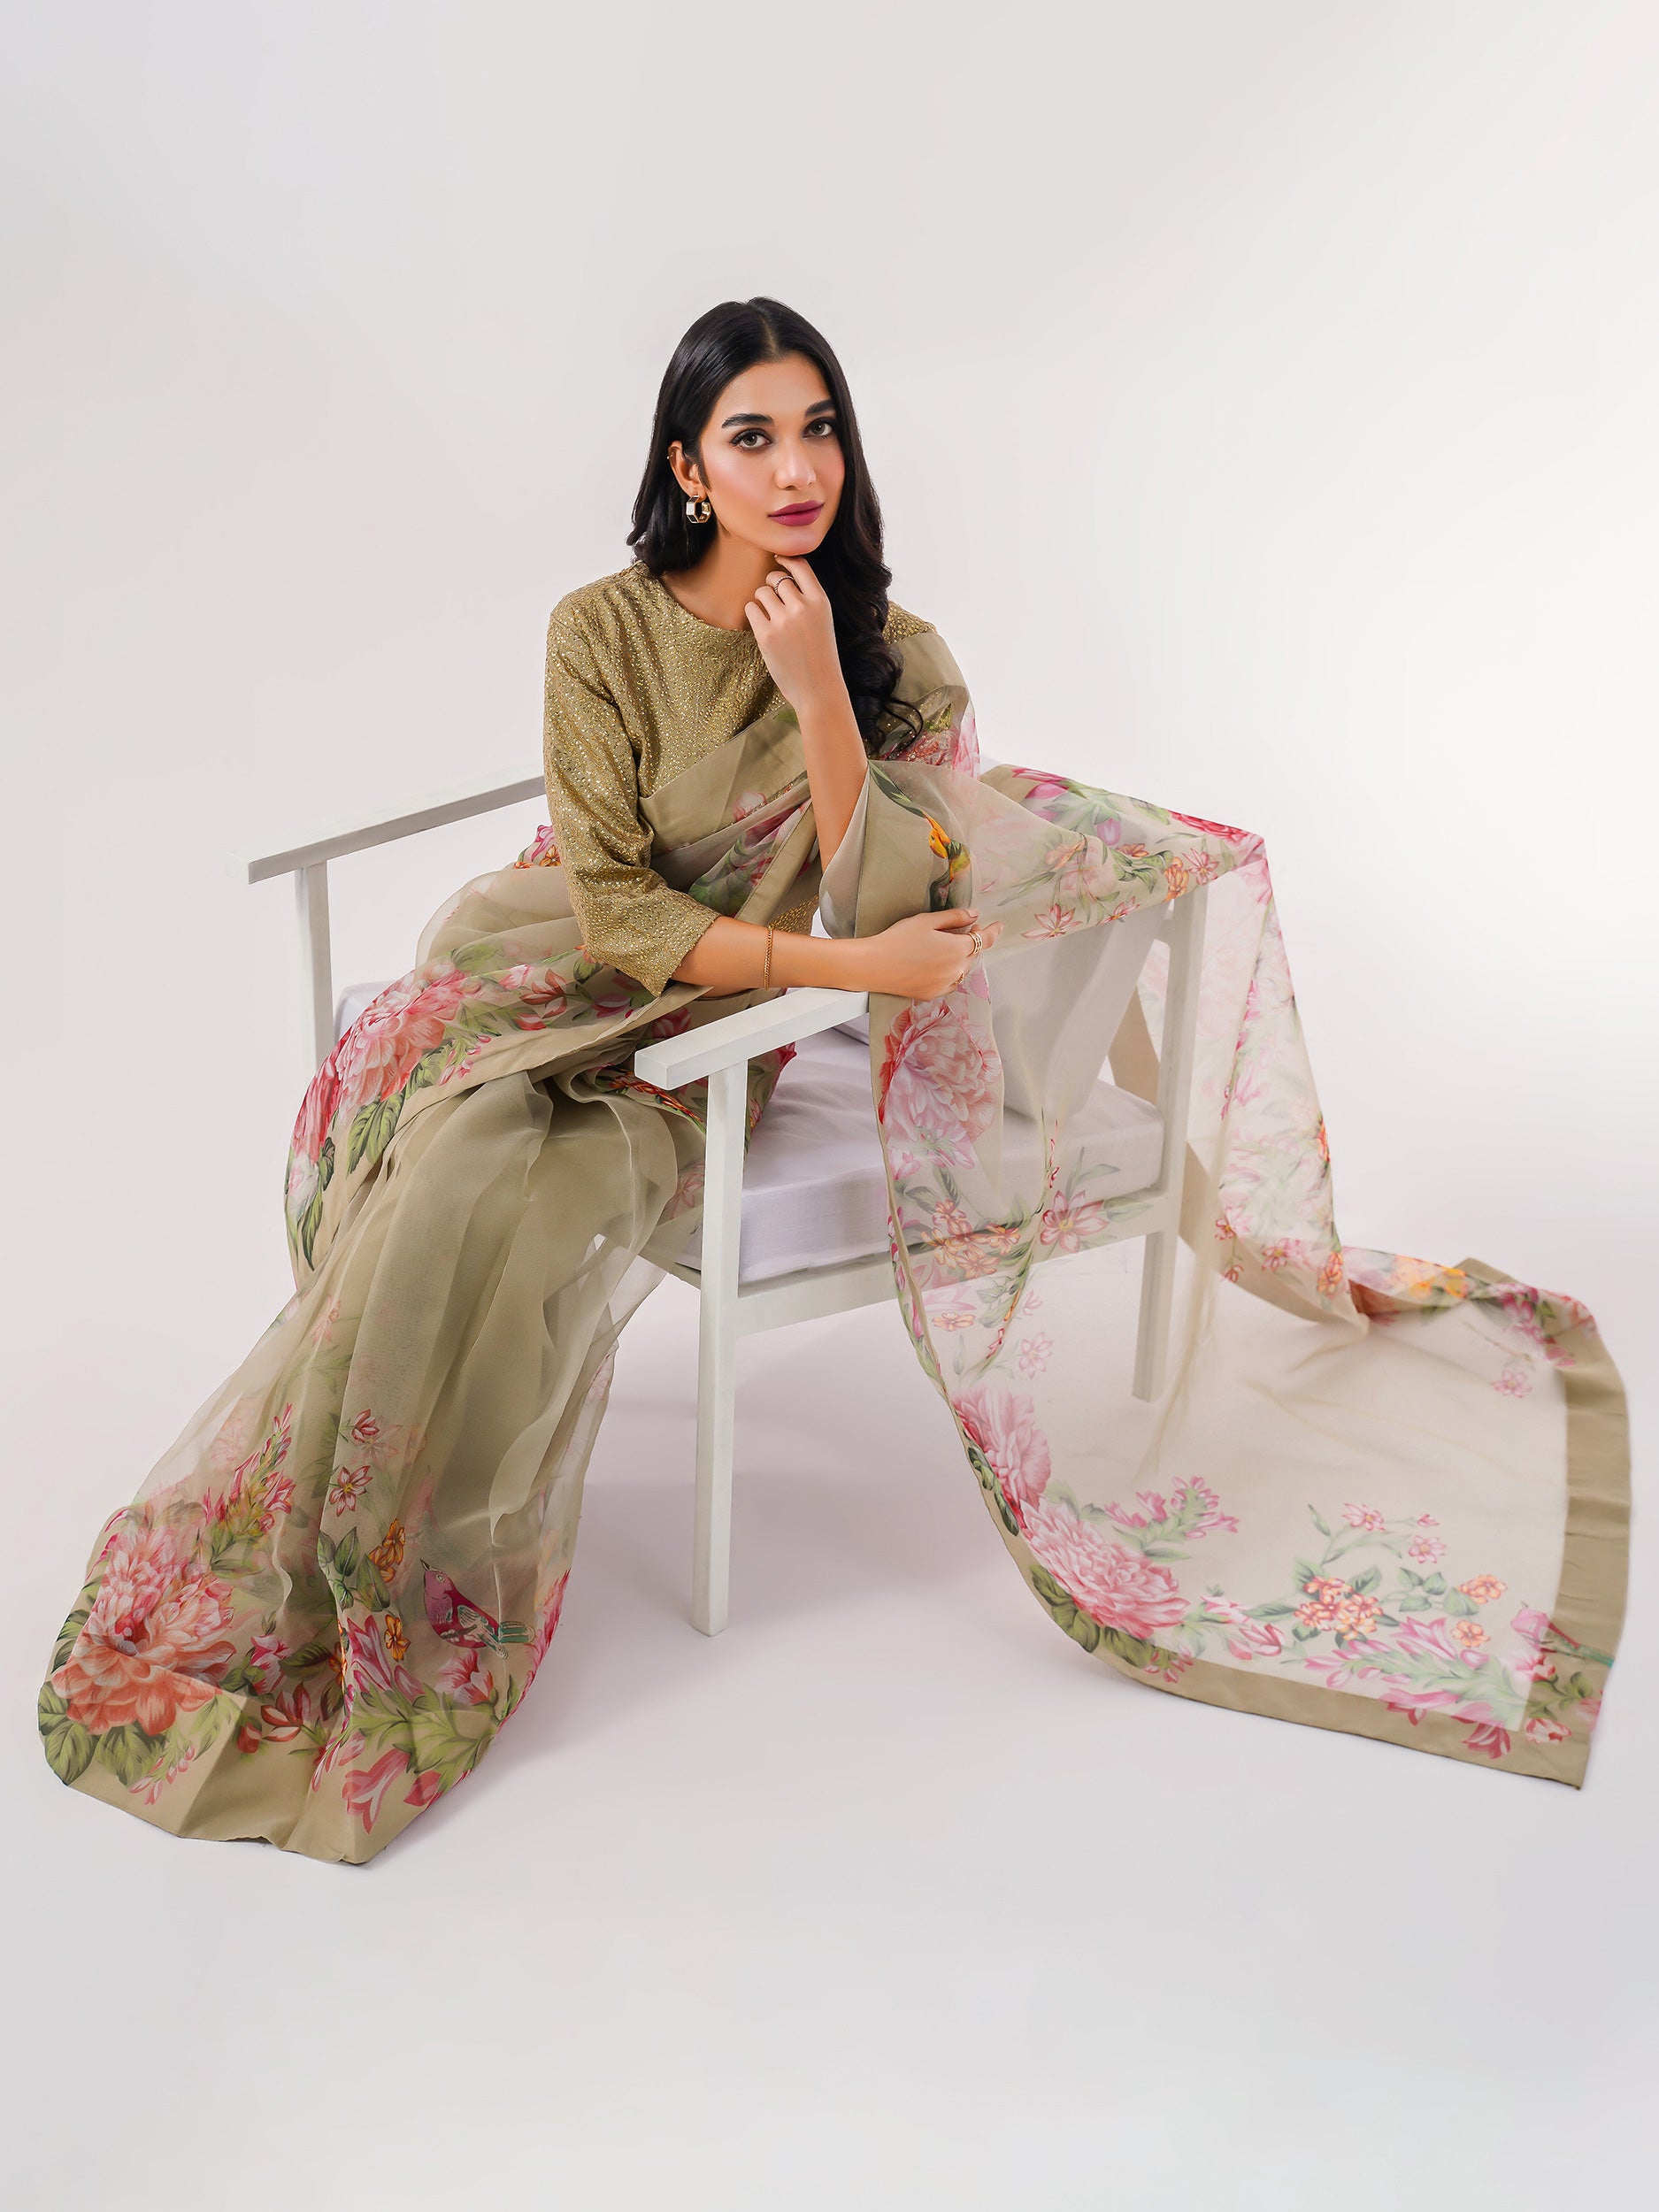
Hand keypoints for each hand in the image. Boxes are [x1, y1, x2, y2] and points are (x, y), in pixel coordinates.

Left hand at [744, 554, 845, 713]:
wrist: (819, 689)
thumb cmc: (820, 655)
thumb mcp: (823, 621)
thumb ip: (807, 599)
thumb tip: (778, 576)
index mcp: (821, 601)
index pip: (800, 566)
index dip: (786, 559)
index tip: (778, 559)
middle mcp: (803, 607)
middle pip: (776, 578)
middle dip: (771, 586)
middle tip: (774, 601)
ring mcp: (784, 621)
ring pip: (761, 592)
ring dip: (761, 601)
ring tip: (770, 617)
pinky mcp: (767, 635)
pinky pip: (751, 609)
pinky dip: (753, 614)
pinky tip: (762, 627)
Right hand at [859, 906, 1002, 999]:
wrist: (875, 965)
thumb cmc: (898, 939)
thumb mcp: (927, 921)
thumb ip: (955, 918)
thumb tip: (974, 915)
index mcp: (958, 949)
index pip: (984, 939)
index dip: (993, 931)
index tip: (998, 925)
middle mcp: (956, 970)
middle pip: (974, 954)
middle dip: (973, 942)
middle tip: (967, 929)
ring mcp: (945, 985)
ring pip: (963, 970)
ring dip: (962, 958)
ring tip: (950, 946)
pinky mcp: (933, 994)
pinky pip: (950, 982)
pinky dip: (951, 972)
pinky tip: (938, 964)